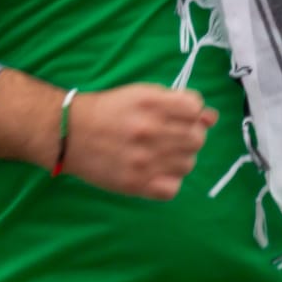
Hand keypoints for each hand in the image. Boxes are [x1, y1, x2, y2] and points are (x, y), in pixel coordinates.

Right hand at [64, 83, 217, 200]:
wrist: (70, 132)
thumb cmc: (108, 110)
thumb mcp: (141, 93)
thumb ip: (177, 101)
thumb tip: (211, 116)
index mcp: (151, 103)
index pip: (196, 108)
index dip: (193, 111)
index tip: (181, 115)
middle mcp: (149, 130)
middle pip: (196, 138)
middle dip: (190, 135)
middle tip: (172, 136)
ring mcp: (143, 159)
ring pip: (188, 164)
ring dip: (181, 159)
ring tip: (162, 154)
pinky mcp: (135, 184)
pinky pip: (172, 188)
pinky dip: (169, 181)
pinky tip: (157, 171)